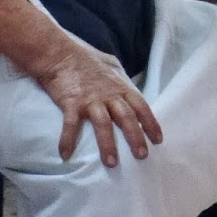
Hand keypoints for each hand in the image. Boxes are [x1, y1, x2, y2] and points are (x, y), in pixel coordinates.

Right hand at [37, 39, 163, 167]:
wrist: (58, 53)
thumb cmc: (84, 58)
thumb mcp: (109, 63)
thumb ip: (120, 75)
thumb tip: (127, 82)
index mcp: (119, 86)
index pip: (141, 106)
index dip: (151, 123)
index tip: (158, 140)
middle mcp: (108, 94)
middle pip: (127, 117)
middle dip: (136, 137)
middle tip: (142, 156)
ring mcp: (90, 99)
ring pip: (103, 124)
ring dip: (107, 145)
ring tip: (111, 163)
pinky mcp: (71, 103)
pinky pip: (71, 125)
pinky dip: (67, 140)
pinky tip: (65, 155)